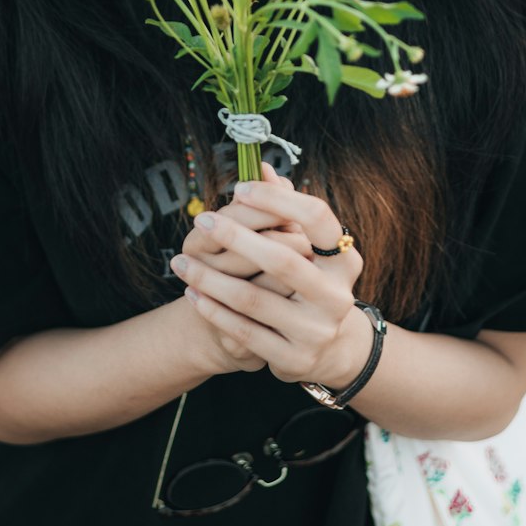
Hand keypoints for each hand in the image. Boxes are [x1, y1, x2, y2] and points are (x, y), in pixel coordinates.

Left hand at [170, 166, 371, 389]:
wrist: (328, 349)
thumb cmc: (309, 282)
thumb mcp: (306, 248)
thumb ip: (284, 208)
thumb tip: (260, 166)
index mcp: (344, 260)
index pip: (318, 218)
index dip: (278, 200)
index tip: (241, 189)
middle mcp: (337, 295)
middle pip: (283, 260)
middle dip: (236, 238)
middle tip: (201, 221)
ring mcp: (317, 331)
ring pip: (254, 299)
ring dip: (211, 279)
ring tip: (181, 263)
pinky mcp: (294, 359)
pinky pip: (244, 331)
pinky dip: (214, 311)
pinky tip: (192, 294)